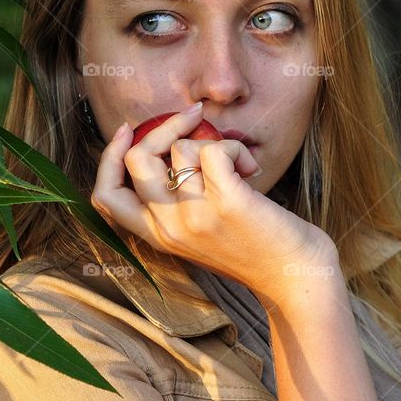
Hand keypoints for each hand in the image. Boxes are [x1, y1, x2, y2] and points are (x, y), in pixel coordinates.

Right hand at [90, 104, 338, 309]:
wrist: (295, 281)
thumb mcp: (197, 235)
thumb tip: (170, 148)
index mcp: (157, 236)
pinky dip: (234, 148)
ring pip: (181, 149)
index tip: (128, 131)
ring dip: (213, 141)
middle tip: (192, 118)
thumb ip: (175, 204)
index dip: (109, 156)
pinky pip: (214, 150)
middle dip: (163, 127)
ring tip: (237, 163)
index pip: (105, 195)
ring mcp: (196, 216)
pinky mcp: (228, 202)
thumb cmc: (253, 251)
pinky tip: (249, 168)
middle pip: (136, 159)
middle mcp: (169, 228)